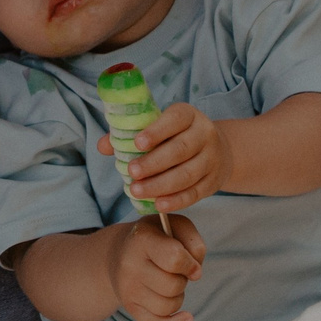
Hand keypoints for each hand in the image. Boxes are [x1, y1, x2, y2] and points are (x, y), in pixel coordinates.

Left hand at [98, 102, 224, 210]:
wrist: (218, 151)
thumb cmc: (176, 137)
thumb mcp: (159, 128)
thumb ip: (130, 135)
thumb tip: (103, 146)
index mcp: (188, 115)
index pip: (175, 119)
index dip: (157, 131)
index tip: (137, 143)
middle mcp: (204, 134)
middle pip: (180, 149)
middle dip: (154, 163)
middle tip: (132, 172)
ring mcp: (211, 159)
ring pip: (187, 174)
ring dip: (160, 185)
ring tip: (137, 191)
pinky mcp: (213, 182)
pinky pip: (194, 193)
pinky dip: (176, 200)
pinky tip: (158, 204)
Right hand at [105, 213, 205, 320]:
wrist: (118, 252)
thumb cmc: (155, 237)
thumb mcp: (174, 226)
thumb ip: (193, 243)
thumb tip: (196, 274)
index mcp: (142, 239)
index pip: (174, 258)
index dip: (190, 264)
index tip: (192, 263)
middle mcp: (129, 265)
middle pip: (173, 286)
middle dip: (183, 280)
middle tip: (174, 271)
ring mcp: (127, 288)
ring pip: (168, 306)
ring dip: (178, 296)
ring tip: (170, 282)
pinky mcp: (130, 306)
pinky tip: (186, 317)